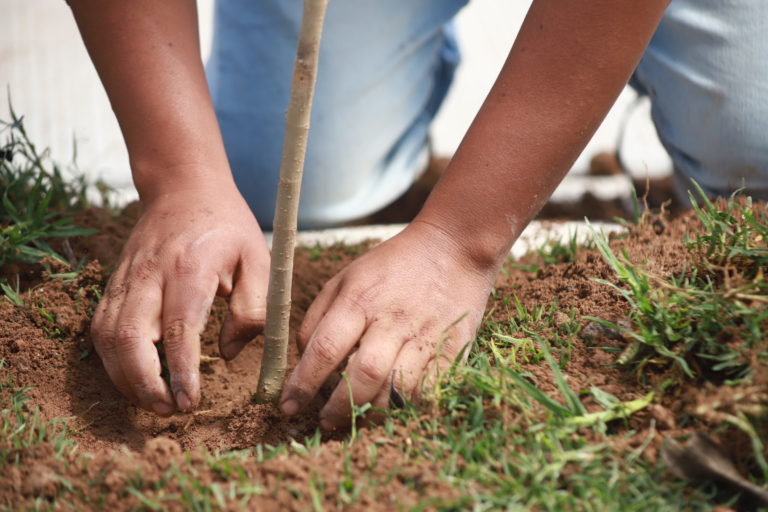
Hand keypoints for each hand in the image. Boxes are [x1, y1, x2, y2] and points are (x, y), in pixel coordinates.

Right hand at [90, 184, 269, 414]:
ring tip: (155, 402)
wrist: (183, 187)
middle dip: (145, 386)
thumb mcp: (259, 259)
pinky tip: (136, 377)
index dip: (182, 372)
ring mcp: (125, 279)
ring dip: (126, 379)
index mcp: (189, 268)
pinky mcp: (114, 284)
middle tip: (170, 411)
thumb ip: (254, 309)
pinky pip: (102, 329)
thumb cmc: (227, 225)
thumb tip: (228, 354)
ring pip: (108, 338)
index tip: (191, 402)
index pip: (177, 329)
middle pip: (129, 339)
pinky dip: (113, 360)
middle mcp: (150, 274)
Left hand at [279, 220, 498, 428]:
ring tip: (356, 417)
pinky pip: (427, 391)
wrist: (451, 249)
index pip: (325, 349)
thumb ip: (317, 318)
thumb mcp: (344, 278)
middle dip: (338, 407)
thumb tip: (303, 361)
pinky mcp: (451, 350)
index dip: (303, 383)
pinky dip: (407, 407)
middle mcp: (391, 321)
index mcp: (359, 300)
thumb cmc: (391, 266)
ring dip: (371, 413)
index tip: (288, 406)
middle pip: (362, 376)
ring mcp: (424, 337)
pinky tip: (391, 408)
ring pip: (396, 390)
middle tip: (325, 421)